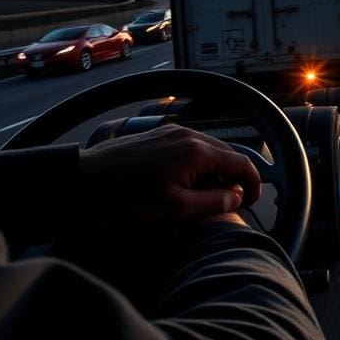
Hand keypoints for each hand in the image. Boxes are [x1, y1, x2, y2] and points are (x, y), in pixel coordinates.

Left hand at [79, 124, 260, 223]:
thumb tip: (237, 196)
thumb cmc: (126, 196)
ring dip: (218, 170)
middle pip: (230, 153)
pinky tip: (189, 181)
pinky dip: (201, 162)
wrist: (85, 179)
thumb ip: (213, 202)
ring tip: (210, 194)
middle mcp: (190, 134)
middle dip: (237, 177)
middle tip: (234, 201)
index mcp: (197, 151)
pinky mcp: (161, 133)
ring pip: (212, 148)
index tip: (252, 201)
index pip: (242, 163)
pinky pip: (194, 145)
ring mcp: (174, 130)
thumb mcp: (175, 209)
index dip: (254, 184)